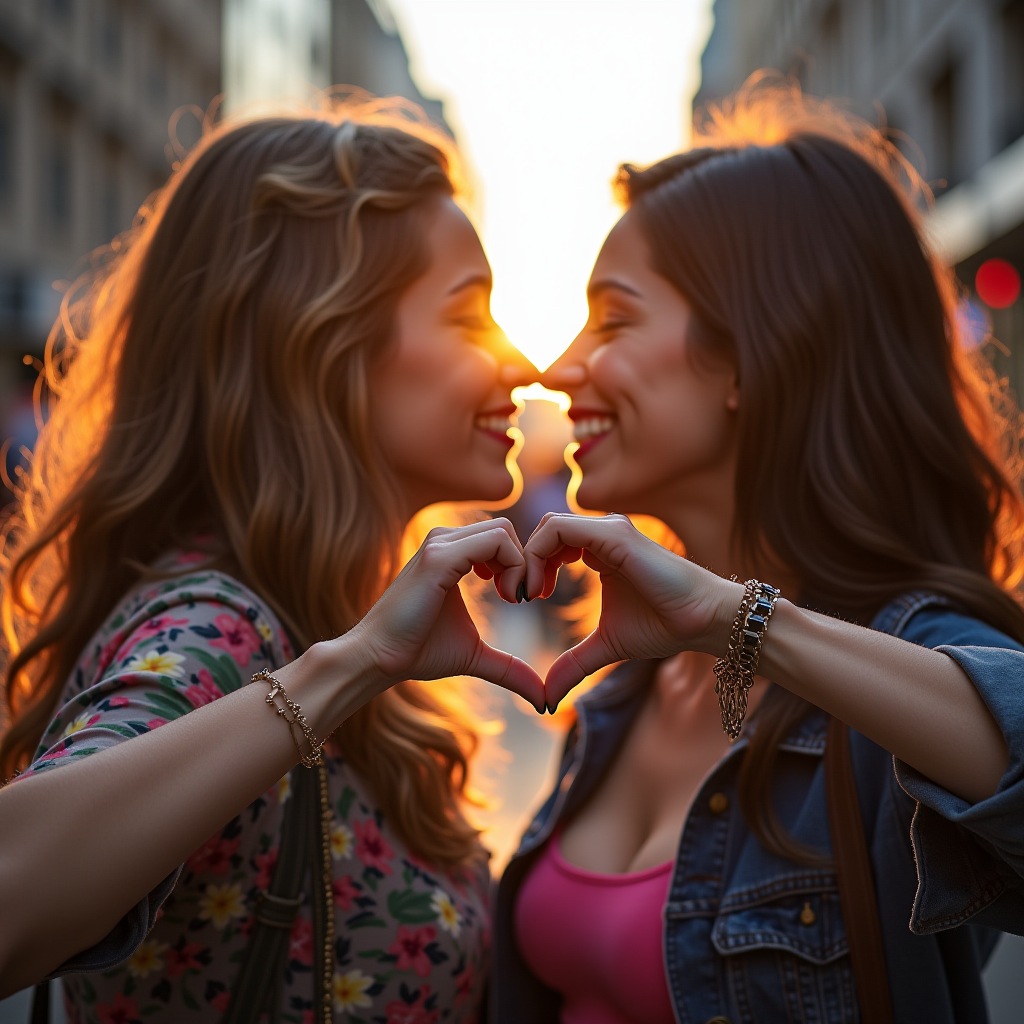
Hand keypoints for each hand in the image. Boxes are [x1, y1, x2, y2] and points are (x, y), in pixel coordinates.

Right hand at [352, 519, 544, 710]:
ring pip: (503, 531)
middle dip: (525, 562)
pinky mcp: (438, 558)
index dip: (520, 564)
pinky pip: (494, 541)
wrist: (379, 659)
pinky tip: (506, 597)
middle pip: (505, 529)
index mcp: (451, 551)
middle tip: (520, 598)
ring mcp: (439, 545)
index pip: (500, 536)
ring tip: (513, 598)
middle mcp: (444, 540)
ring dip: (521, 565)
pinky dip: (513, 566)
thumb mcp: (475, 653)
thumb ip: (509, 667)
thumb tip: (543, 700)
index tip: (520, 599)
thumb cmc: (420, 651)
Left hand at [520, 513, 741, 709]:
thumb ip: (574, 663)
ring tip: (528, 595)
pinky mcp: (614, 535)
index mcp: (599, 549)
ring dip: (528, 558)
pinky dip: (539, 554)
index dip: (529, 566)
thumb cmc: (663, 626)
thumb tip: (546, 698)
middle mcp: (603, 533)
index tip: (522, 600)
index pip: (550, 541)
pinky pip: (559, 529)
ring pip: (547, 525)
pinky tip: (542, 590)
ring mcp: (609, 530)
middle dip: (522, 561)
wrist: (703, 621)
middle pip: (543, 530)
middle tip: (518, 597)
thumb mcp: (606, 645)